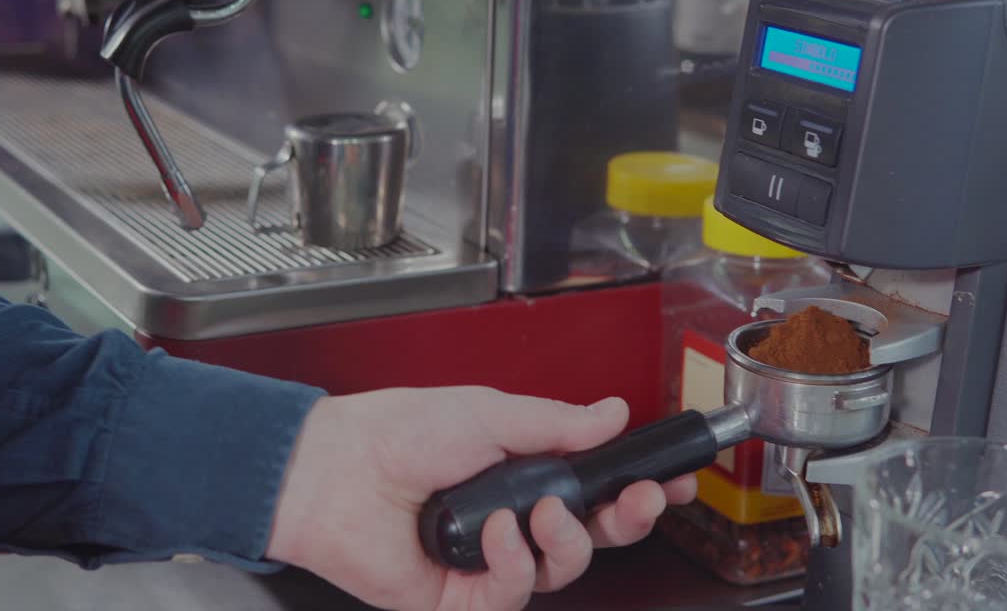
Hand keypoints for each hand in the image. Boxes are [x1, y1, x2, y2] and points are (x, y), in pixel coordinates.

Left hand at [265, 386, 696, 610]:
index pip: (595, 488)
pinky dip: (513, 561)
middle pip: (592, 536)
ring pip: (561, 570)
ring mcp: (488, 559)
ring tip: (542, 509)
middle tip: (643, 499)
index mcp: (520, 471)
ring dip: (566, 539)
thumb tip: (611, 414)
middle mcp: (509, 518)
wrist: (335, 467)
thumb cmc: (396, 431)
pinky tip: (497, 531)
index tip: (671, 481)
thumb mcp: (489, 413)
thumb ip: (557, 423)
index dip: (635, 489)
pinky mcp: (461, 596)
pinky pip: (512, 593)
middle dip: (628, 519)